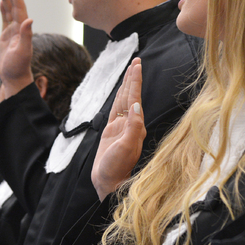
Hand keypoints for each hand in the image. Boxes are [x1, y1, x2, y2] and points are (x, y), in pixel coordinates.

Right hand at [0, 0, 33, 97]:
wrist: (14, 77)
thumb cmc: (18, 66)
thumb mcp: (22, 52)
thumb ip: (26, 36)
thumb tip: (29, 20)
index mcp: (23, 29)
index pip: (20, 8)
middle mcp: (19, 28)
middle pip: (15, 6)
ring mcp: (13, 31)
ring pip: (9, 11)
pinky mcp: (7, 36)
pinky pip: (5, 19)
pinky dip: (4, 9)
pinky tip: (2, 2)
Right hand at [92, 58, 145, 199]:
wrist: (108, 183)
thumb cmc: (116, 168)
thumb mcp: (126, 147)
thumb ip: (132, 126)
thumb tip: (135, 106)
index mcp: (135, 126)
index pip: (135, 98)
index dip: (135, 81)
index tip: (137, 65)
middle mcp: (131, 124)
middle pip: (131, 95)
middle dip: (133, 78)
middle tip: (136, 60)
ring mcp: (122, 127)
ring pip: (124, 100)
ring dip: (127, 85)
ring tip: (130, 71)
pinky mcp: (112, 132)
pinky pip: (116, 110)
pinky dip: (118, 98)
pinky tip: (121, 92)